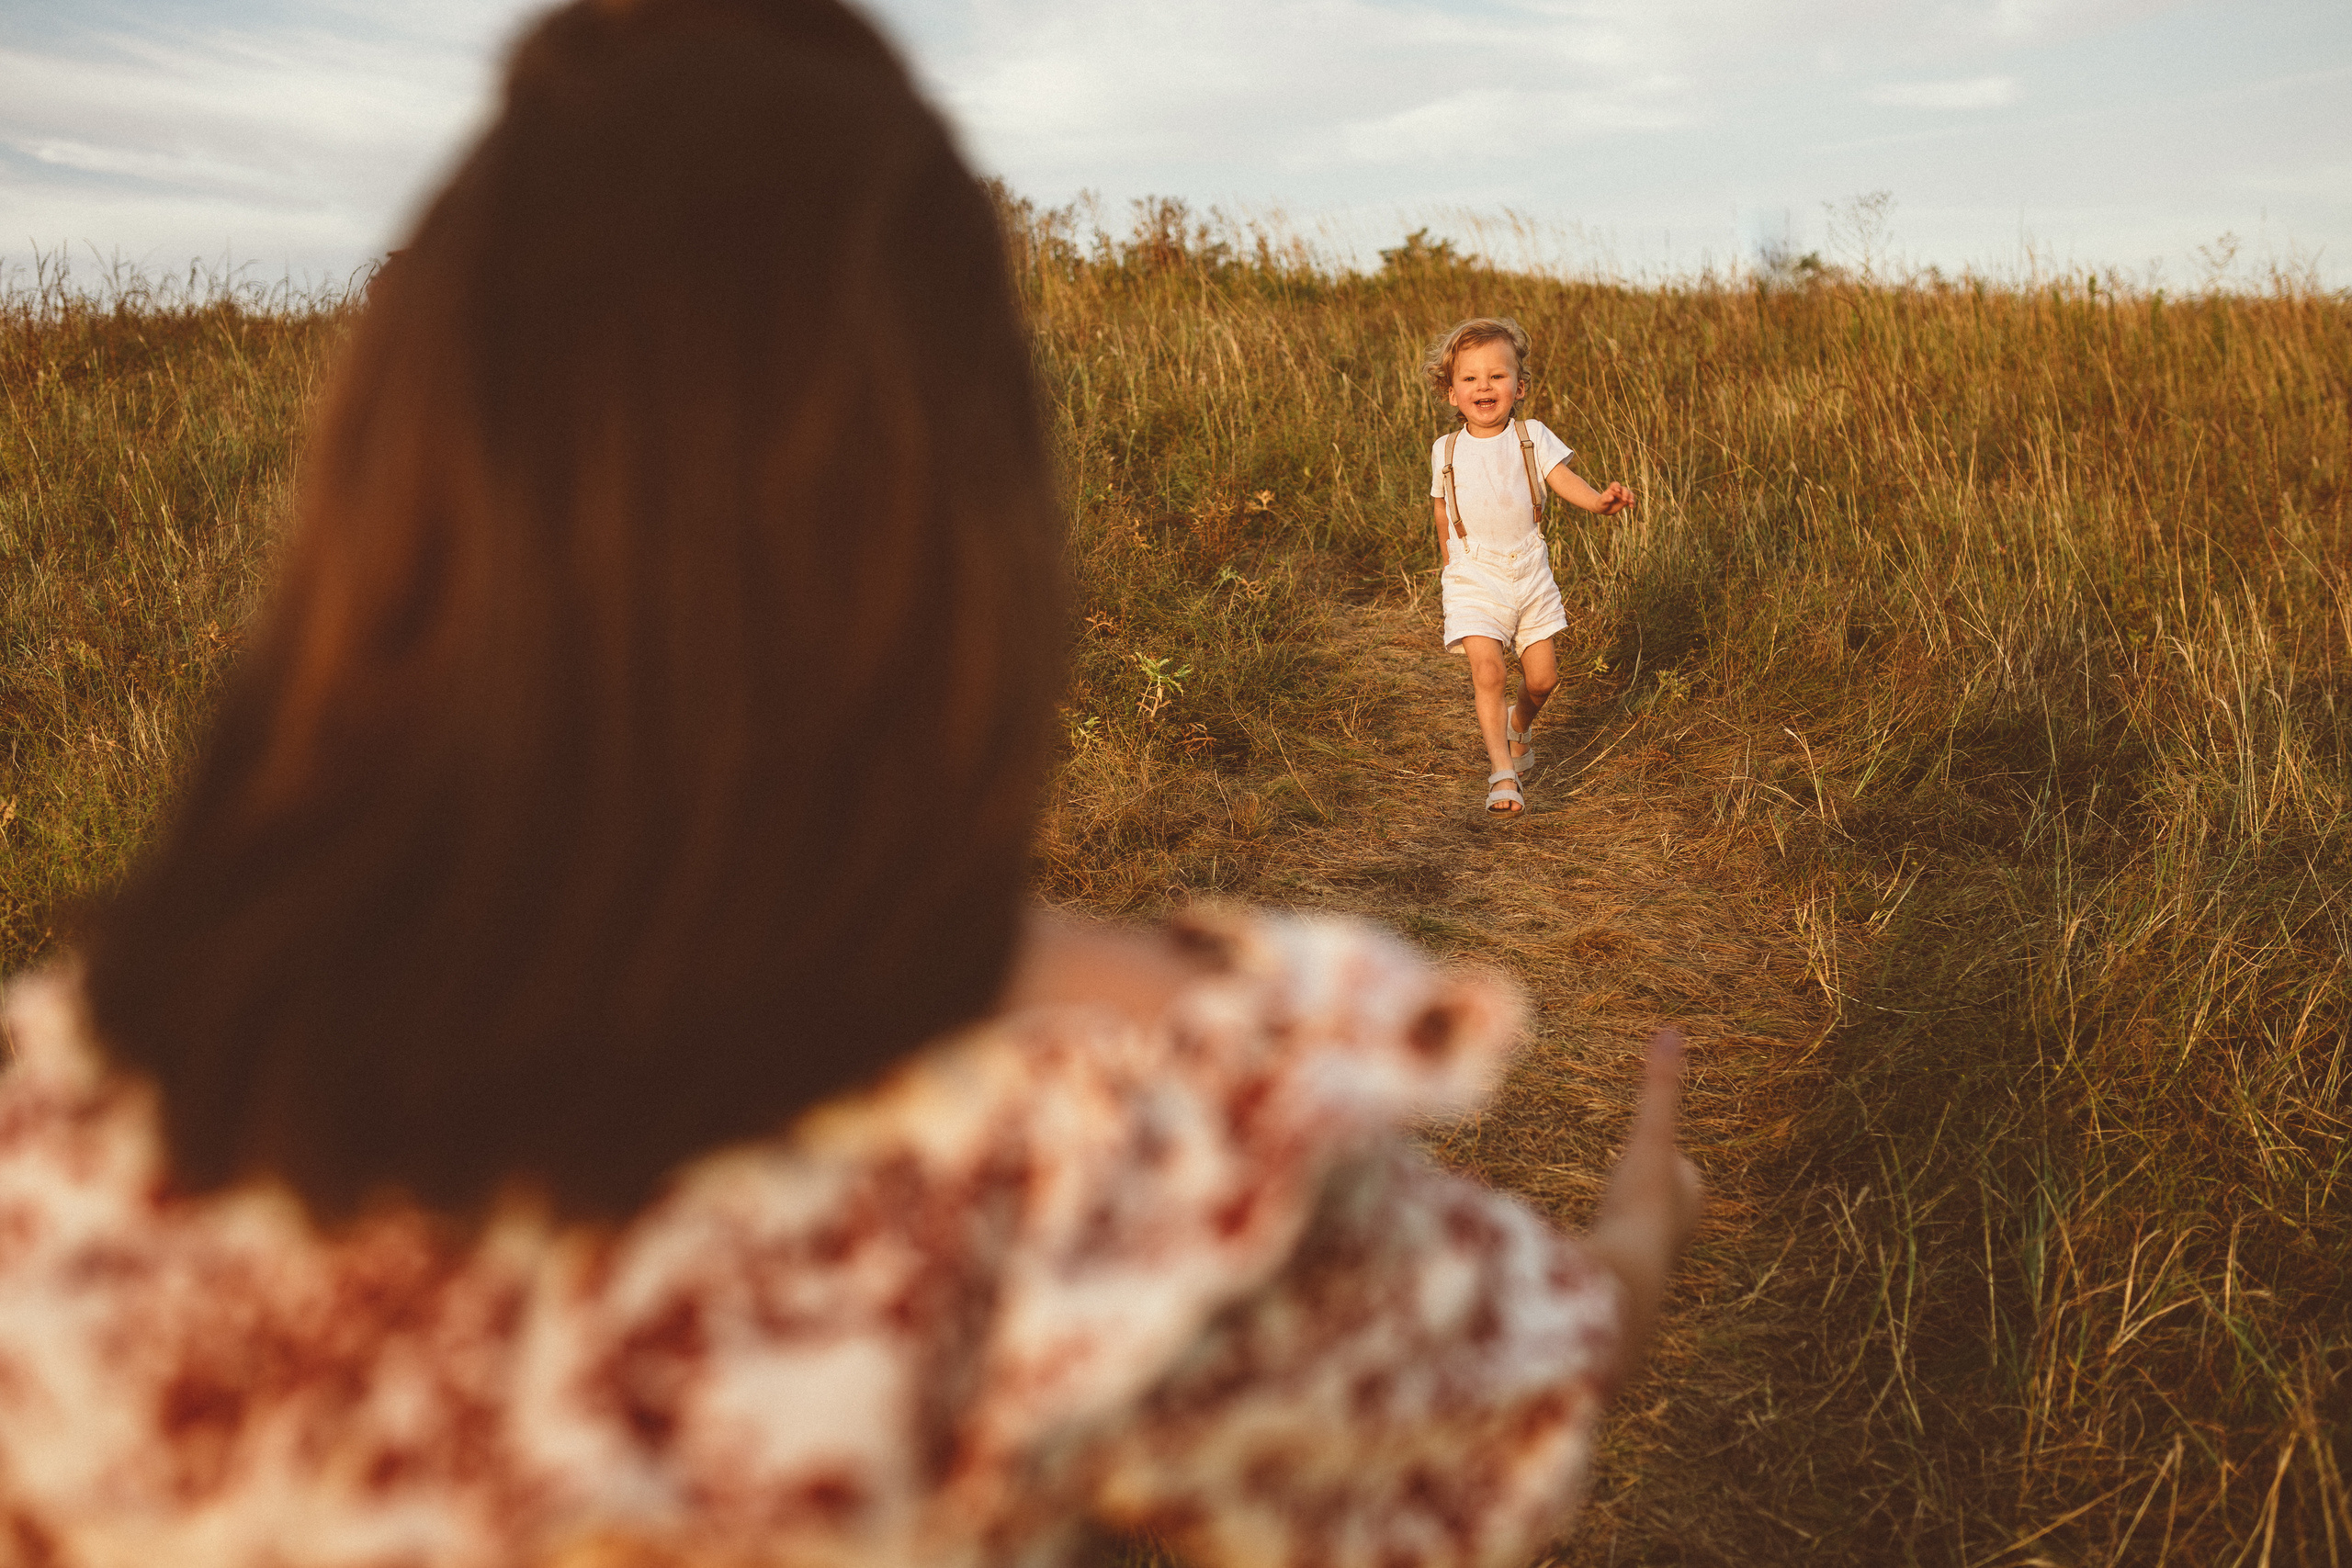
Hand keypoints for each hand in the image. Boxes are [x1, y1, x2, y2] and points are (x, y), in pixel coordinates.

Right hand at [1581, 1028, 1702, 1396]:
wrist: (1625, 1276)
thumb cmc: (1642, 1204)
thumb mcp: (1650, 1136)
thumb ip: (1660, 1088)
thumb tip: (1673, 1031)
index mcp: (1689, 1197)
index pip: (1681, 1172)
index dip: (1665, 1162)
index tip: (1649, 1154)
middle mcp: (1676, 1233)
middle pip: (1663, 1206)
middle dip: (1649, 1198)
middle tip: (1632, 1190)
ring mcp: (1650, 1262)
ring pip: (1637, 1238)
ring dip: (1624, 1232)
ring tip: (1608, 1227)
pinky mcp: (1620, 1285)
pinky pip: (1613, 1263)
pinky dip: (1602, 1257)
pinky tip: (1583, 1264)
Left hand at [1592, 481, 1634, 516]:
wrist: (1604, 509)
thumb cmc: (1601, 504)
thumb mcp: (1601, 502)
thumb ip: (1605, 499)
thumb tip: (1611, 497)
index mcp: (1611, 489)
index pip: (1615, 484)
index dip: (1617, 486)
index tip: (1617, 491)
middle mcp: (1618, 491)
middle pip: (1624, 489)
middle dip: (1625, 494)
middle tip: (1624, 500)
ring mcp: (1623, 495)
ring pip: (1629, 494)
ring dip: (1631, 497)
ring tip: (1631, 502)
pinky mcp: (1626, 501)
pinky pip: (1631, 501)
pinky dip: (1632, 503)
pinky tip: (1631, 507)